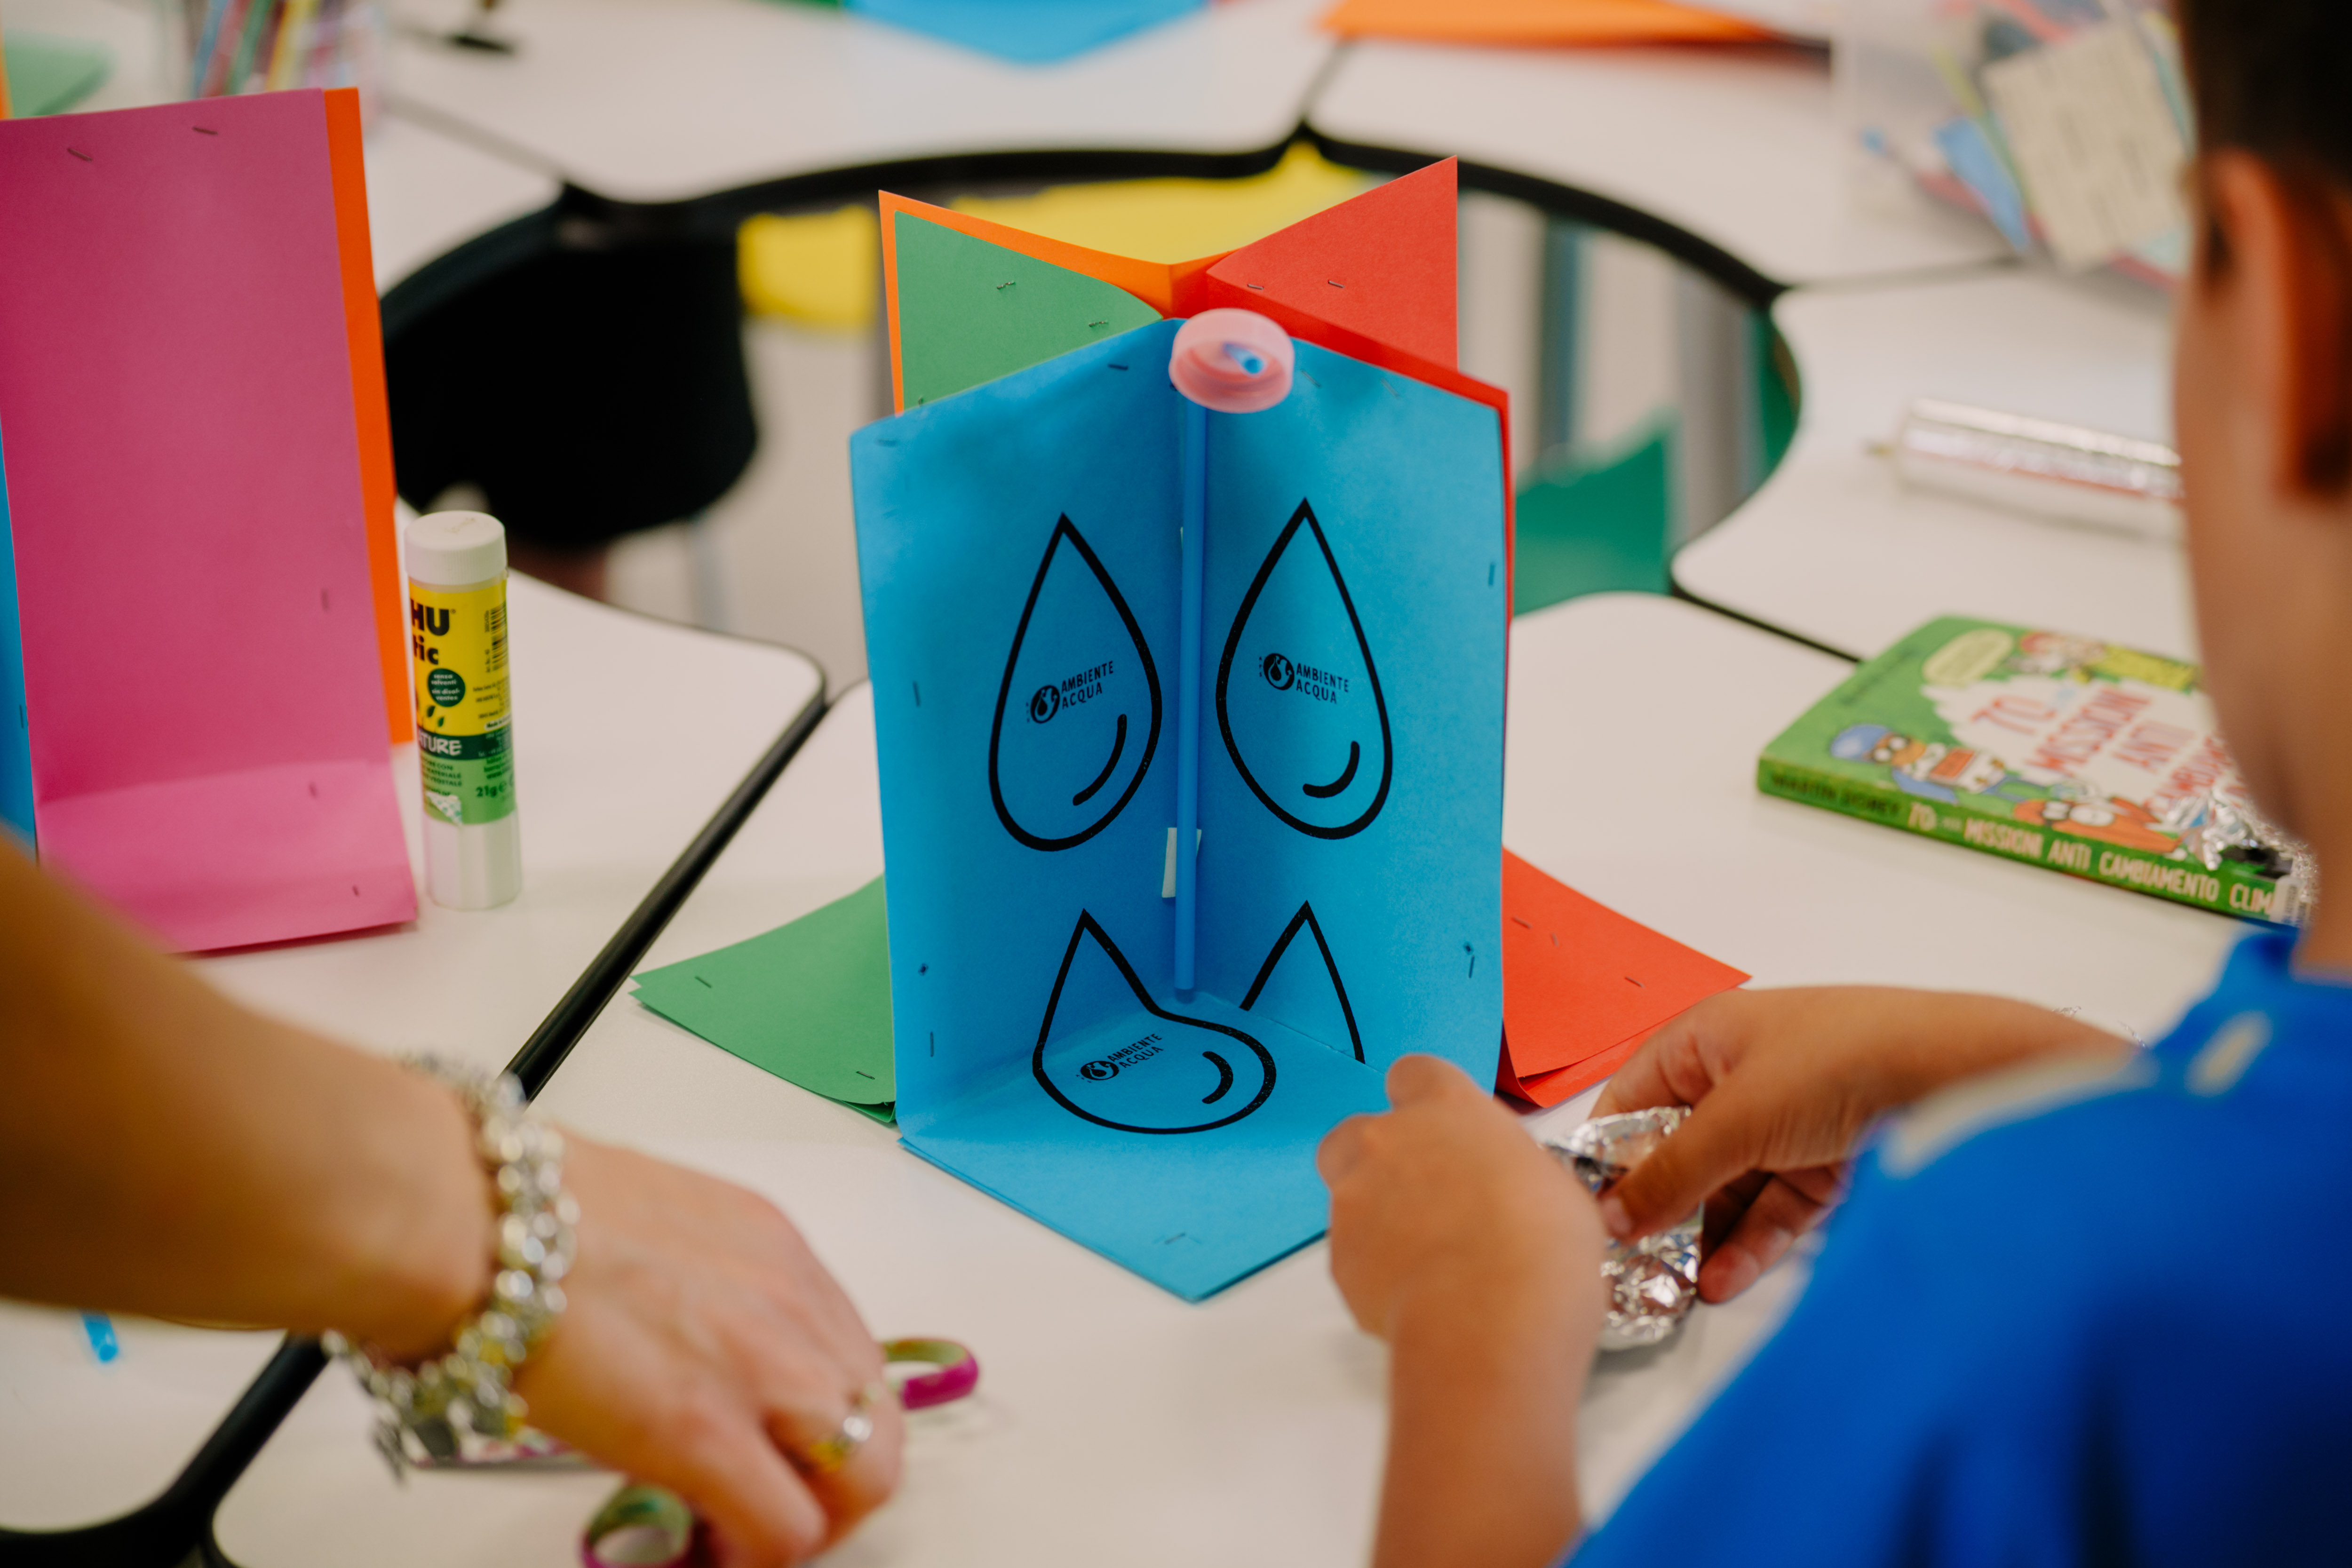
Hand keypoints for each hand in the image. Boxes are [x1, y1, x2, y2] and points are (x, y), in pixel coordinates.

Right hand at [515, 1139, 902, 1567]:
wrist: (474, 1220)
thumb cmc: (526, 1214)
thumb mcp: (656, 1228)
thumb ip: (696, 1290)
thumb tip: (683, 1341)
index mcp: (776, 1251)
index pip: (850, 1355)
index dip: (819, 1420)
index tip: (775, 1447)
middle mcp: (792, 1304)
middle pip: (879, 1422)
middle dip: (835, 1483)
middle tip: (770, 1506)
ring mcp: (763, 1369)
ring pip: (862, 1480)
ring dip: (808, 1521)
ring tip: (736, 1535)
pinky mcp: (706, 1433)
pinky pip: (785, 1531)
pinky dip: (754, 1557)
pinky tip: (701, 1551)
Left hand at [1320, 1055, 1602, 1341]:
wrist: (1493, 1319)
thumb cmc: (1541, 1247)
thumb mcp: (1556, 1188)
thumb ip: (1514, 1170)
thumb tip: (1511, 1190)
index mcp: (1445, 1107)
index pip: (1416, 1074)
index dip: (1427, 1101)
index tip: (1447, 1129)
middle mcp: (1387, 1142)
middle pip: (1359, 1132)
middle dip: (1381, 1157)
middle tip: (1426, 1195)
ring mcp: (1353, 1199)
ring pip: (1346, 1193)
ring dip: (1375, 1214)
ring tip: (1427, 1256)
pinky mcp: (1338, 1259)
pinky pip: (1351, 1254)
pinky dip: (1376, 1269)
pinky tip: (1419, 1293)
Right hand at [1593, 987, 2125, 1302]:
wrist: (1958, 1071)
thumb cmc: (1837, 1063)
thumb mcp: (1736, 1119)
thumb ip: (1670, 1173)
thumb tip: (1610, 1215)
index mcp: (1704, 1039)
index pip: (1632, 1101)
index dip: (1608, 1159)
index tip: (1592, 1220)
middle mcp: (1740, 1074)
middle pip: (1679, 1149)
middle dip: (1658, 1210)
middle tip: (1634, 1271)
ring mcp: (1786, 1118)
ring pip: (1727, 1185)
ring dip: (1703, 1236)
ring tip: (1677, 1292)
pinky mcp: (1826, 1158)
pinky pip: (1774, 1205)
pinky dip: (1750, 1242)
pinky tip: (1722, 1282)